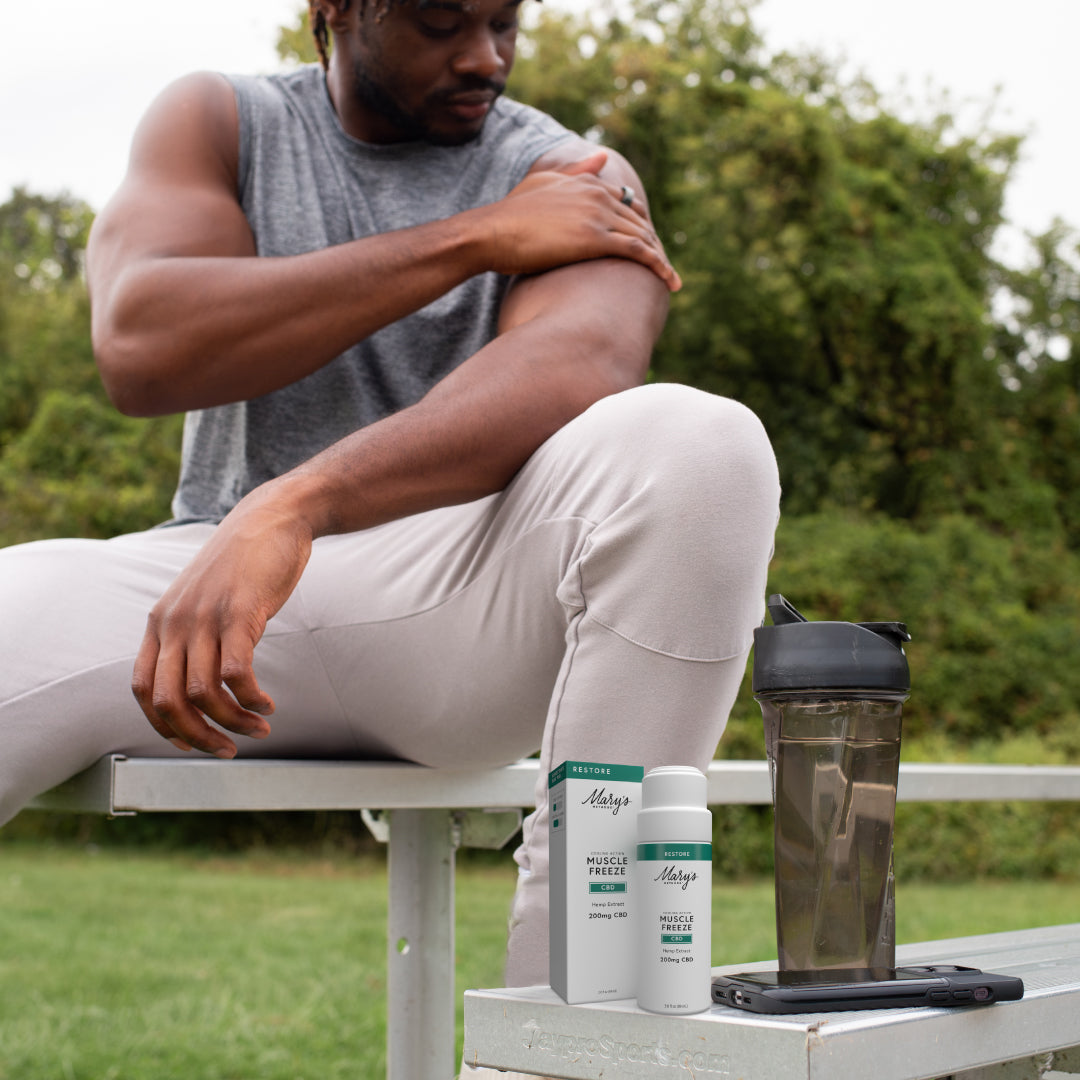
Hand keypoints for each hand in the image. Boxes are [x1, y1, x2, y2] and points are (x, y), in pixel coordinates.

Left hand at [131, 484, 312, 756]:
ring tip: (259, 726)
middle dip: (198, 737)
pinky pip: (235, 673)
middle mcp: (176, 622)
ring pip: (204, 693)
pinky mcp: (240, 612)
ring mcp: (206, 617)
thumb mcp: (201, 598)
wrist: (272, 518)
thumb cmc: (243, 563)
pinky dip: (251, 698)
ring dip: (233, 722)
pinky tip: (267, 702)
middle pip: (169, 701)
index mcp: (161, 622)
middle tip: (227, 750)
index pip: (144, 691)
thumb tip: (200, 682)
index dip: (165, 728)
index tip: (194, 743)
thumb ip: (192, 634)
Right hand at [481, 151, 681, 290]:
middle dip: (655, 246)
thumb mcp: (543, 183)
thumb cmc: (509, 217)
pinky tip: (668, 282)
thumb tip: (602, 156)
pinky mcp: (595, 238)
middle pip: (640, 221)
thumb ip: (576, 172)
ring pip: (644, 237)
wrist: (490, 233)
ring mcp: (598, 214)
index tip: (650, 247)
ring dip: (662, 259)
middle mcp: (598, 194)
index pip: (628, 204)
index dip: (641, 227)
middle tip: (666, 270)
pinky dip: (659, 266)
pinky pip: (638, 252)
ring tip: (671, 281)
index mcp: (588, 183)